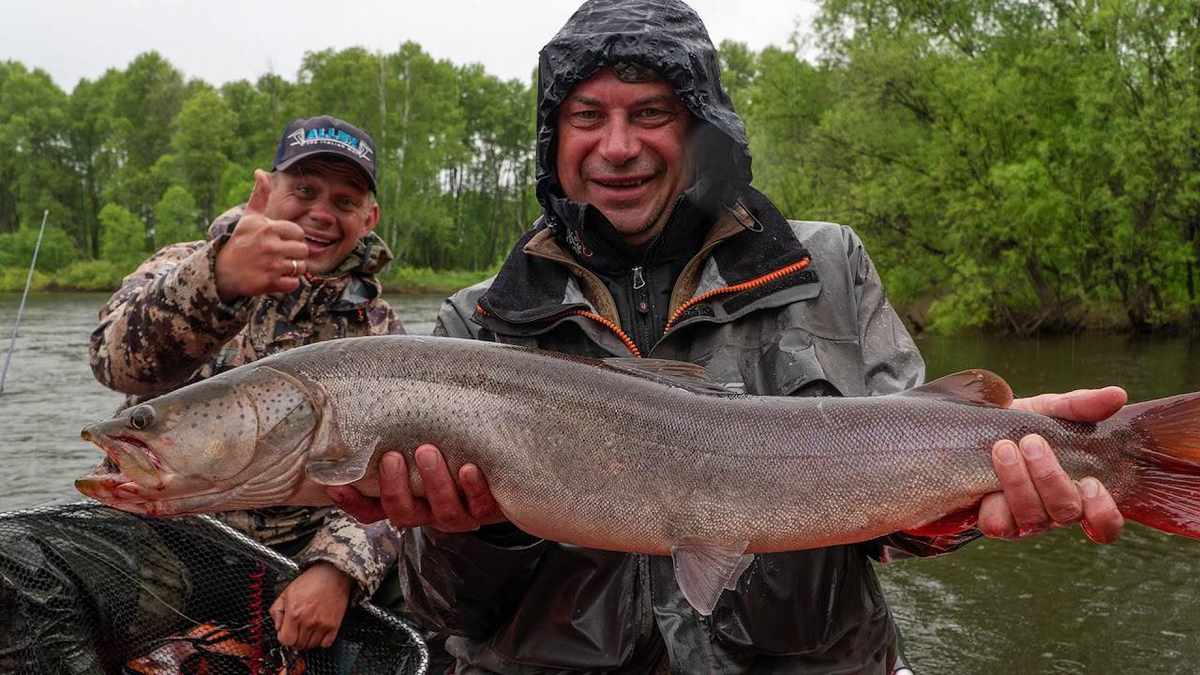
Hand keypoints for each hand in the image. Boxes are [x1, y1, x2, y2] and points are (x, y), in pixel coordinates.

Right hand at [214, 170, 309, 301]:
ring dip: (292, 269)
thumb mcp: (249, 218)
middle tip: (280, 255)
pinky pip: (293, 284)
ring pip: (300, 267)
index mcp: (269, 228)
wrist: (222, 271)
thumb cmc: (240, 242)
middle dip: (294, 254)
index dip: (292, 238)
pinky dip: (287, 283)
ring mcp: (271, 265)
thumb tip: (261, 172)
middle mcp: (271, 246)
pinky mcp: (270, 283)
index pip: (299, 233)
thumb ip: (259, 196)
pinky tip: (275, 277)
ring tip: (278, 266)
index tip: (279, 241)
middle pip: (303, 250)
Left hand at [269, 562, 351, 649]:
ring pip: (311, 646)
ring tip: (308, 630)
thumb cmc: (311, 581)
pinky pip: (326, 644)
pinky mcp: (334, 625)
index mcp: (294, 613)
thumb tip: (278, 626)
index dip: (284, 637)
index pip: (285, 640)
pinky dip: (321, 641)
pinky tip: (318, 631)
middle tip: (297, 630)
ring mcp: (322, 625)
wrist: (333, 574)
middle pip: (298, 645)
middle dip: (295, 639)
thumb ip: (277, 611)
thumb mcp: (286, 592)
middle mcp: (308, 621)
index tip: (286, 632)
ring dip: (307, 640)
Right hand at [329, 445, 505, 531]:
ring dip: (434, 482)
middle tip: (392, 457)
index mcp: (407, 502)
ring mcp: (459, 514)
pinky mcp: (488, 509)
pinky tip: (469, 468)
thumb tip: (369, 406)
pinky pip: (480, 505)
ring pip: (443, 511)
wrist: (501, 473)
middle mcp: (429, 512)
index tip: (337, 485)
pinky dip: (474, 488)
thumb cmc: (450, 453)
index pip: (371, 510)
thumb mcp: (420, 448)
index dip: (353, 503)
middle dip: (395, 488)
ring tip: (428, 452)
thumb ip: (399, 438)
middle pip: (403, 514)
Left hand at [978, 386, 1127, 543]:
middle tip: (1031, 442)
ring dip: (1018, 481)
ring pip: (1032, 518)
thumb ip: (1081, 406)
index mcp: (1078, 490)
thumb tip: (1117, 394)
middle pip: (1066, 512)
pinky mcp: (996, 524)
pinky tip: (987, 481)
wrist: (972, 430)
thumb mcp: (1049, 410)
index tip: (1090, 482)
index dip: (1102, 512)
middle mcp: (1055, 512)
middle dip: (1049, 477)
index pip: (1105, 524)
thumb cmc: (1020, 425)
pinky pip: (999, 525)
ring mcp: (1026, 521)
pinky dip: (994, 503)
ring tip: (1003, 447)